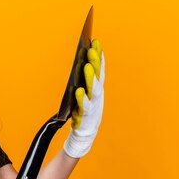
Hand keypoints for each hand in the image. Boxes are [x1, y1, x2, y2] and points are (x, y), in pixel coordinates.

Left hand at [63, 39, 104, 157]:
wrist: (83, 136)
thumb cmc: (82, 113)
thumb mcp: (85, 95)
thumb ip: (85, 81)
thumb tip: (83, 62)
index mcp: (97, 90)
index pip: (100, 70)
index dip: (99, 56)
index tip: (96, 41)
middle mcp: (98, 97)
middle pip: (98, 77)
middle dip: (96, 62)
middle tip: (92, 48)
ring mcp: (94, 107)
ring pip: (94, 90)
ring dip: (91, 78)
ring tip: (87, 66)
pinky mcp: (86, 117)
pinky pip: (84, 107)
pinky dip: (82, 98)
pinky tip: (78, 90)